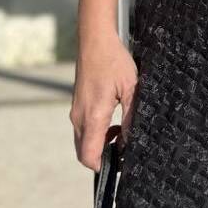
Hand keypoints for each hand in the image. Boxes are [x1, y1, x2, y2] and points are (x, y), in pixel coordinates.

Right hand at [71, 29, 137, 170]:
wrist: (95, 41)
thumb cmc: (113, 61)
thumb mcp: (131, 89)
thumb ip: (131, 118)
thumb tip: (131, 141)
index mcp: (93, 116)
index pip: (89, 156)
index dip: (104, 166)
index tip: (121, 163)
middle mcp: (79, 117)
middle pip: (84, 153)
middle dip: (103, 157)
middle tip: (124, 149)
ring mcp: (75, 112)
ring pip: (83, 142)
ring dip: (101, 145)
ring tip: (121, 133)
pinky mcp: (77, 106)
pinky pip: (83, 130)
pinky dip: (96, 134)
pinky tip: (113, 123)